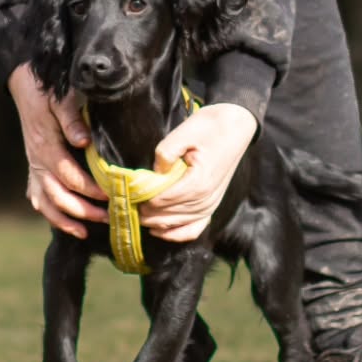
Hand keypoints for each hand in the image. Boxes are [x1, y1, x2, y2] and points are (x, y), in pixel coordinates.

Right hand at [8, 62, 107, 238]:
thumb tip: (83, 141)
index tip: (111, 194)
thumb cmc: (48, 91)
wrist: (25, 85)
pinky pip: (36, 197)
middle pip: (57, 195)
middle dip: (82, 210)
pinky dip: (49, 213)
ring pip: (44, 202)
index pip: (68, 175)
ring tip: (85, 232)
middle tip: (109, 217)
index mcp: (45, 145)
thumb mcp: (60, 98)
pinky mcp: (33, 167)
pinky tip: (66, 223)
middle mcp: (36, 160)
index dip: (89, 189)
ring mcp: (33, 165)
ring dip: (63, 220)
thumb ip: (71, 119)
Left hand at [138, 102, 257, 243]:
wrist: (236, 128)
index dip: (141, 199)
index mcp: (198, 182)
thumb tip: (154, 172)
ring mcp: (211, 205)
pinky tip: (159, 231)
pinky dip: (176, 234)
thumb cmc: (209, 128)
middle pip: (167, 215)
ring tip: (137, 214)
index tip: (125, 194)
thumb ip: (165, 153)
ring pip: (177, 224)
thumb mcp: (184, 132)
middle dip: (144, 212)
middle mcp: (206, 200)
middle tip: (125, 204)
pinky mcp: (212, 206)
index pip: (162, 200)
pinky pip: (194, 229)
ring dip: (155, 223)